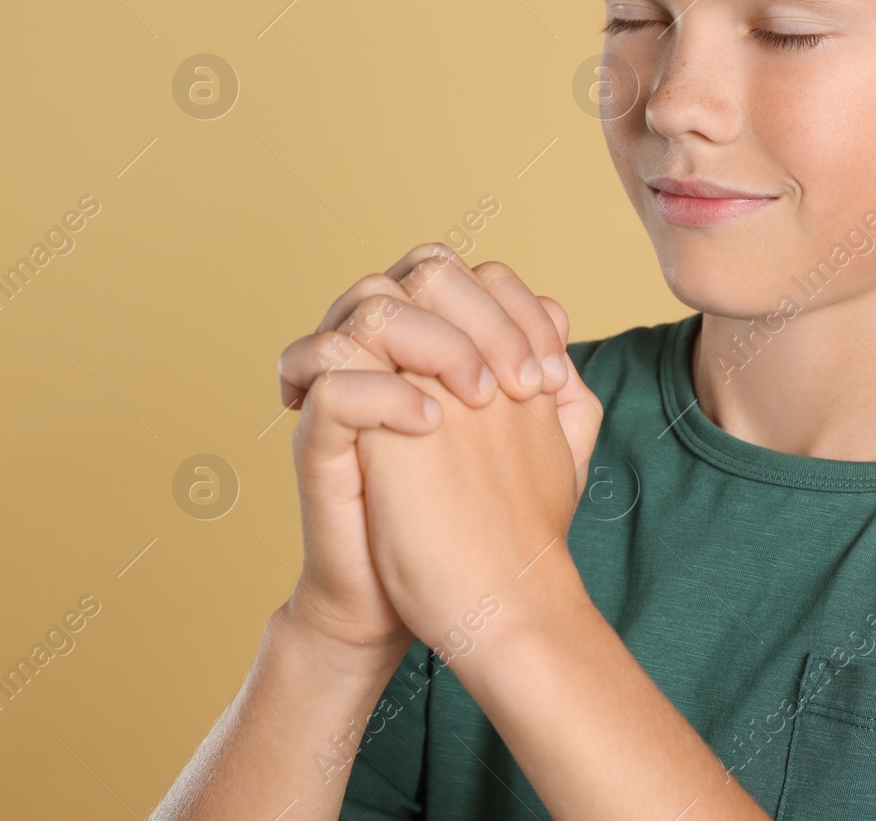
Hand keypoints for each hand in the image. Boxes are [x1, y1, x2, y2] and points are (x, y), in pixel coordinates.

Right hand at [276, 244, 584, 660]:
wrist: (437, 603)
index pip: (459, 273)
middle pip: (414, 272)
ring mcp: (344, 390)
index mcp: (424, 345)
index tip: (552, 371)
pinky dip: (385, 392)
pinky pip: (331, 384)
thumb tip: (558, 313)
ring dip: (437, 342)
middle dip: (482, 316)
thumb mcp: (530, 442)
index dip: (511, 304)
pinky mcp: (317, 440)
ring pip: (368, 309)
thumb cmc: (478, 521)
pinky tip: (431, 426)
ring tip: (482, 400)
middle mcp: (379, 354)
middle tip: (521, 384)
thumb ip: (546, 377)